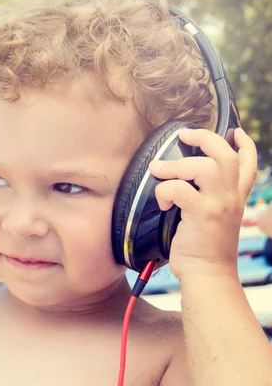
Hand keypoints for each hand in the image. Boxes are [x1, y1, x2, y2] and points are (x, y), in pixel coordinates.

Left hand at [148, 127, 257, 279]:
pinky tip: (163, 201)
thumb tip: (186, 181)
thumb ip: (208, 198)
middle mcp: (231, 198)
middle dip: (205, 138)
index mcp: (235, 197)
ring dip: (176, 165)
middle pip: (225, 156)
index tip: (234, 132)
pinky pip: (180, 189)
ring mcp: (218, 205)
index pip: (248, 164)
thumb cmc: (203, 248)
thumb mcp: (214, 219)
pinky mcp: (202, 214)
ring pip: (204, 167)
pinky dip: (165, 189)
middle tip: (184, 135)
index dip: (245, 145)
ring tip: (158, 169)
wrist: (207, 275)